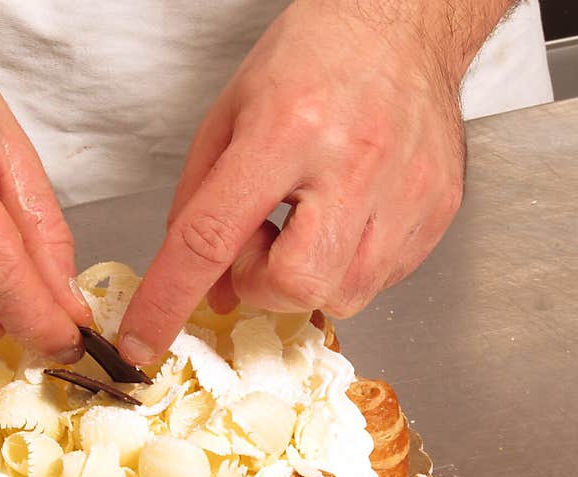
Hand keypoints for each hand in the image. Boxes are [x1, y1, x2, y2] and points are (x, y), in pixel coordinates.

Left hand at [118, 0, 473, 364]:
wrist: (404, 24)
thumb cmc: (312, 59)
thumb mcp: (229, 116)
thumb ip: (200, 205)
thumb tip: (208, 289)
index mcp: (287, 130)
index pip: (210, 238)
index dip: (167, 301)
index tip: (142, 342)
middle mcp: (353, 164)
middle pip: (292, 285)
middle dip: (262, 282)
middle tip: (265, 235)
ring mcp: (405, 192)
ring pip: (340, 296)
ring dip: (306, 276)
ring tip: (309, 220)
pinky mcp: (436, 211)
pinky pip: (380, 281)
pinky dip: (347, 265)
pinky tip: (345, 218)